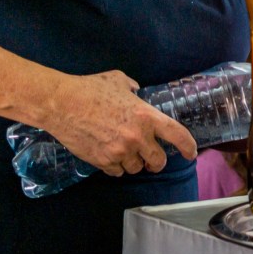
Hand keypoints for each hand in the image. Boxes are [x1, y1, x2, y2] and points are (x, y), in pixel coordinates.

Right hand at [42, 70, 196, 176]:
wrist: (61, 104)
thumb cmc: (90, 88)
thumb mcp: (119, 81)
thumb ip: (133, 88)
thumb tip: (136, 91)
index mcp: (146, 117)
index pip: (177, 136)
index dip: (188, 147)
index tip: (191, 153)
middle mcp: (137, 138)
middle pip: (158, 161)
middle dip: (157, 162)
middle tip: (152, 159)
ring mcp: (120, 152)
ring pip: (136, 168)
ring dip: (135, 163)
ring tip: (126, 153)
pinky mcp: (103, 161)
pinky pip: (117, 172)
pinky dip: (117, 167)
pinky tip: (111, 156)